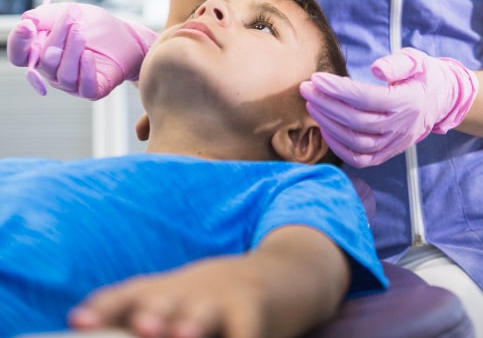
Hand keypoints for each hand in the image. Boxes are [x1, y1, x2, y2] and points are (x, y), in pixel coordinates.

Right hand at [7, 0, 156, 99]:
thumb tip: (26, 21)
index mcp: (42, 53)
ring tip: (81, 29)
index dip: (19, 42)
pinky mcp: (92, 90)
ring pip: (63, 73)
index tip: (28, 26)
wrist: (128, 37)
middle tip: (71, 17)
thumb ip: (45, 16)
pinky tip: (89, 54)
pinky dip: (85, 70)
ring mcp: (72, 83)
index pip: (20, 55)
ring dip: (72, 49)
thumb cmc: (96, 27)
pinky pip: (84, 86)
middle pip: (43, 60)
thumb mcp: (70, 13)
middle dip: (57, 36)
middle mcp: (53, 71)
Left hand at [68, 258, 265, 337]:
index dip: (105, 308)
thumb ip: (137, 313)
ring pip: (205, 312)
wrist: (282, 272)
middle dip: (151, 315)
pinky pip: (248, 329)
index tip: (80, 321)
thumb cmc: (213, 299)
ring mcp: (225, 297)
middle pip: (166, 301)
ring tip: (183, 334)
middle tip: (142, 326)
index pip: (129, 295)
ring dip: (193, 324)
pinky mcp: (257, 309)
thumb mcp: (177, 300)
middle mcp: (191, 290)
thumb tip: (82, 325)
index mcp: (165, 290)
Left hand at [300, 47, 478, 167]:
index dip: (338, 90)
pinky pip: (362, 159)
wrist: (442, 99)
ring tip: (312, 106)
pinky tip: (325, 130)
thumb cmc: (423, 75)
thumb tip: (376, 69)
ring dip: (329, 125)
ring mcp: (395, 143)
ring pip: (357, 143)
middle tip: (306, 89)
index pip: (365, 98)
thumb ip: (397, 63)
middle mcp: (401, 126)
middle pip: (356, 121)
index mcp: (407, 101)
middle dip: (327, 105)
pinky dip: (340, 148)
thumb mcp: (416, 59)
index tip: (316, 79)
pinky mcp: (390, 152)